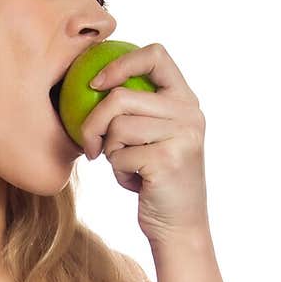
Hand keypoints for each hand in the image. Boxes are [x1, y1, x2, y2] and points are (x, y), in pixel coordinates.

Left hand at [82, 41, 208, 244]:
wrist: (179, 225)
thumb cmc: (155, 180)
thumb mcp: (154, 137)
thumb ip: (139, 110)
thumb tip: (91, 82)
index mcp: (187, 100)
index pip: (155, 55)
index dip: (120, 64)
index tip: (95, 84)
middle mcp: (189, 113)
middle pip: (120, 97)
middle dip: (93, 123)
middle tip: (91, 147)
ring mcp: (182, 136)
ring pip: (117, 127)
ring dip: (109, 152)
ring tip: (125, 166)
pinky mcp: (167, 160)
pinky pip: (119, 156)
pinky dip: (117, 172)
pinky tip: (135, 183)